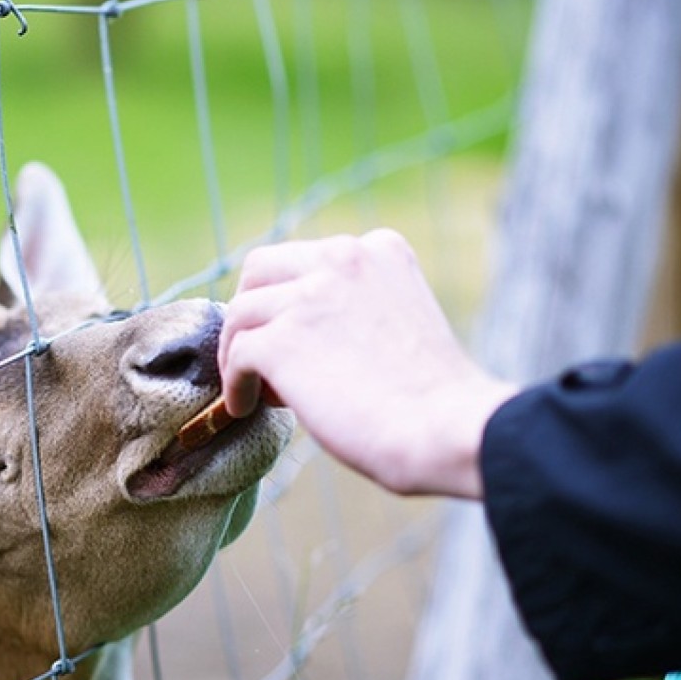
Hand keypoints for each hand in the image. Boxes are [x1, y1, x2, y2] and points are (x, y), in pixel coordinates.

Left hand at [218, 229, 516, 497]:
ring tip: (257, 390)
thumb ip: (355, 306)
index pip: (308, 257)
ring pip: (240, 312)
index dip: (290, 296)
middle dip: (250, 310)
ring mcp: (308, 296)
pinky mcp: (282, 340)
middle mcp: (342, 259)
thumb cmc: (431, 398)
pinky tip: (247, 407)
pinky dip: (235, 383)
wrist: (445, 429)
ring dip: (239, 351)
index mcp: (379, 249)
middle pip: (259, 268)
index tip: (295, 336)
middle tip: (255, 354)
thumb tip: (301, 330)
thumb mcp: (400, 319)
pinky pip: (236, 354)